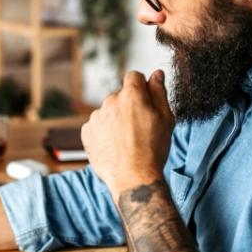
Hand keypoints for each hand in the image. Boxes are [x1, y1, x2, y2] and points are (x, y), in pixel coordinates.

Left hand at [81, 69, 175, 199]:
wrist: (133, 177)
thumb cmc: (153, 149)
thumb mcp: (165, 118)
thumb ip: (159, 92)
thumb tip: (156, 74)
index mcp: (131, 94)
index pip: (134, 76)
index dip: (142, 87)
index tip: (146, 101)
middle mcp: (110, 101)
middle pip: (120, 95)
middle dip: (129, 106)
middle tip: (140, 127)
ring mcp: (96, 117)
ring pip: (108, 111)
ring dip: (116, 119)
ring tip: (127, 140)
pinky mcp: (87, 132)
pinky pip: (97, 125)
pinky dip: (104, 132)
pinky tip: (115, 146)